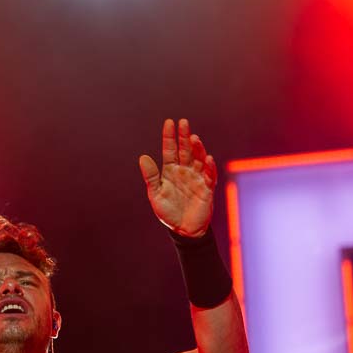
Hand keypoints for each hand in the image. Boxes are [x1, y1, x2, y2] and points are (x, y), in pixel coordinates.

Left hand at [138, 118, 217, 237]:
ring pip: (198, 160)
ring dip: (197, 149)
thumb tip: (143, 157)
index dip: (169, 137)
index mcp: (170, 171)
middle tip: (183, 122)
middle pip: (185, 150)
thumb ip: (151, 177)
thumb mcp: (156, 194)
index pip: (170, 150)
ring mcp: (197, 178)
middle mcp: (185, 171)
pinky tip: (208, 159)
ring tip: (193, 138)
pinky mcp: (207, 189)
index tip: (169, 123)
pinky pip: (209, 176)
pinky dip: (209, 168)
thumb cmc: (168, 212)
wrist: (183, 230)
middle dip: (184, 137)